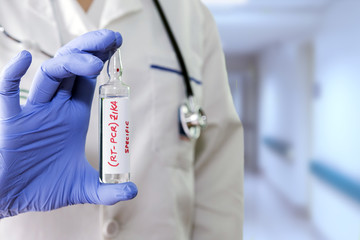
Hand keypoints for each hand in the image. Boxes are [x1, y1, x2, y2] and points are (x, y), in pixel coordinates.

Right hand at [0, 30, 136, 217]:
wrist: (13, 199)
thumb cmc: (44, 189)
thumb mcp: (83, 188)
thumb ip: (107, 189)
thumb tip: (133, 191)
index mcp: (73, 116)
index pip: (88, 81)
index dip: (100, 61)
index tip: (115, 46)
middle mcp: (55, 109)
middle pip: (72, 69)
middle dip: (90, 51)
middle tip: (112, 38)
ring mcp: (33, 112)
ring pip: (49, 76)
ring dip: (70, 62)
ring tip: (93, 60)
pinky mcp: (12, 122)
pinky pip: (8, 92)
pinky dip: (13, 74)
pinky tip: (26, 59)